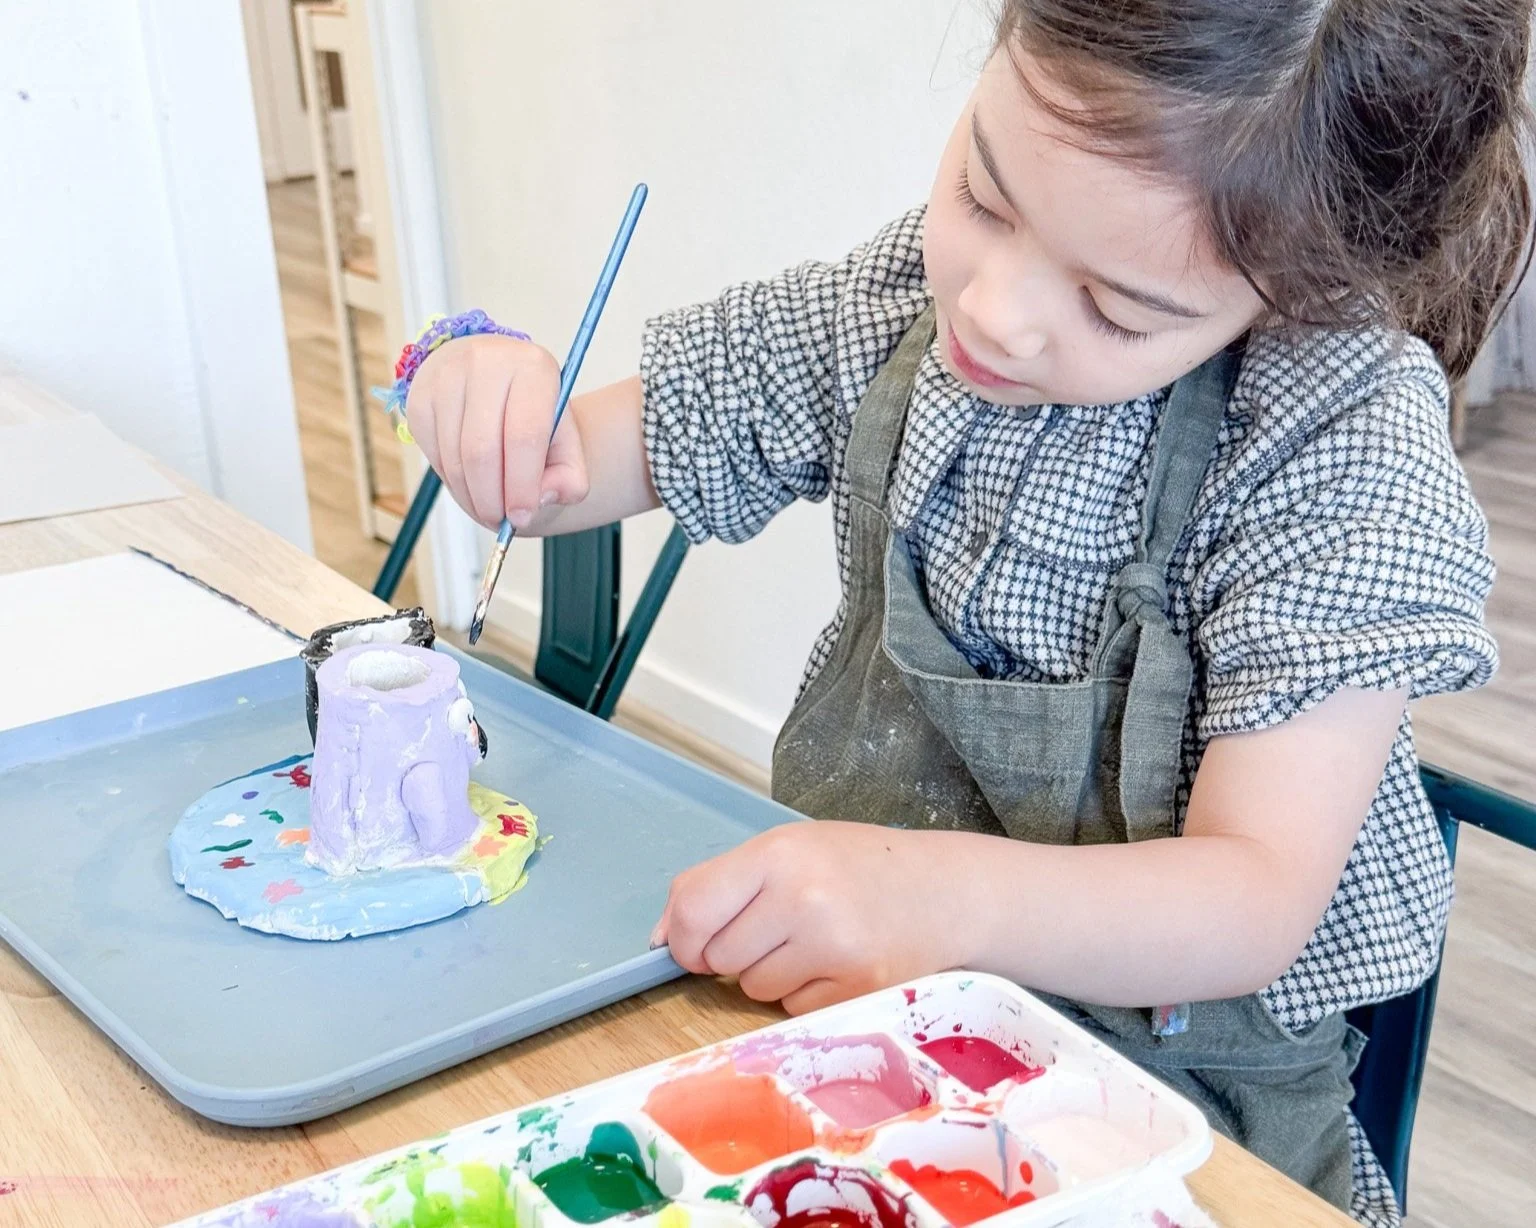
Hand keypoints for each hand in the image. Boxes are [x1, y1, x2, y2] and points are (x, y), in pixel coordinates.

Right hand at [404, 334, 587, 529]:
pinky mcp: (420, 396)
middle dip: (491, 498)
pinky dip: (452, 482)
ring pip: (454, 457)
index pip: (525, 433)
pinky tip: (470, 484)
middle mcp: (487, 361)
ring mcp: (446, 376)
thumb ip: (570, 479)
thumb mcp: (567, 446)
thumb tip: (542, 497)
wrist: (498, 386)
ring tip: (489, 506)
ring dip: (470, 496)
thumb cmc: (535, 419)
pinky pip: (432, 455)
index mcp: (534, 367)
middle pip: (482, 450)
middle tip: (500, 521)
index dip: (522, 484)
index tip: (522, 517)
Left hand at [652, 822, 970, 1013]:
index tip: (692, 942)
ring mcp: (833, 949)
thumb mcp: (791, 849)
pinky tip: (838, 964)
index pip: (692, 909)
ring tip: (816, 941)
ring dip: (773, 974)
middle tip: (777, 930)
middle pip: (719, 957)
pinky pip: (793, 1010)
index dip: (681, 936)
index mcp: (780, 853)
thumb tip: (661, 941)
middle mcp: (804, 899)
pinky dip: (807, 994)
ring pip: (754, 989)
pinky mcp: (856, 991)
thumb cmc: (861, 868)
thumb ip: (721, 884)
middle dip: (735, 953)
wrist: (948, 893)